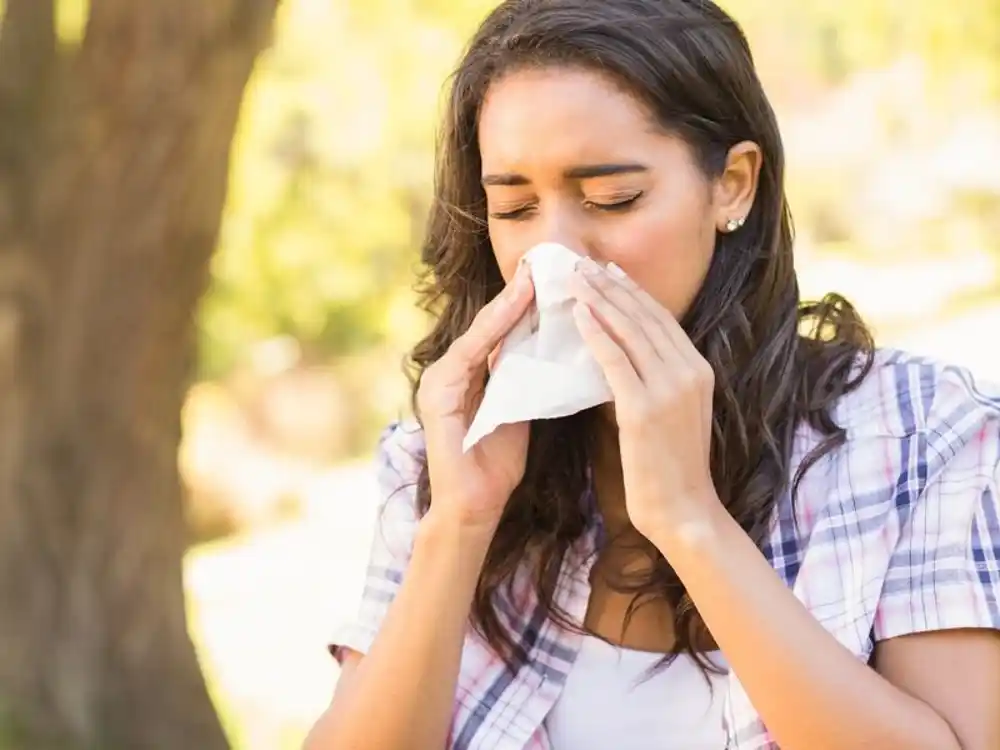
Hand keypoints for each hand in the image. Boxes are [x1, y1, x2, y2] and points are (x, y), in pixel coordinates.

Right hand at [416, 262, 534, 531]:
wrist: (473, 507)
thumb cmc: (496, 464)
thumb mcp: (518, 409)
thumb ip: (525, 377)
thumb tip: (554, 345)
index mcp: (470, 374)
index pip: (502, 330)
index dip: (526, 302)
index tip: (555, 276)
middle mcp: (451, 371)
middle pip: (491, 324)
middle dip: (518, 293)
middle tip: (546, 261)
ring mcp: (440, 381)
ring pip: (480, 333)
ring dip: (507, 304)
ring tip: (534, 277)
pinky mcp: (437, 396)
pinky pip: (470, 355)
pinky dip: (492, 331)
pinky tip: (514, 310)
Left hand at [570, 256, 719, 543]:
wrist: (686, 513)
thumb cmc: (672, 471)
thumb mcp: (674, 416)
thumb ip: (655, 383)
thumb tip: (623, 357)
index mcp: (699, 371)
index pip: (662, 319)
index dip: (632, 292)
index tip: (607, 271)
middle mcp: (690, 372)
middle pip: (645, 316)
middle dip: (611, 286)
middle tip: (582, 264)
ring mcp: (670, 389)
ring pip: (630, 330)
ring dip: (599, 299)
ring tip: (574, 278)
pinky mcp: (644, 409)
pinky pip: (616, 360)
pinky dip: (596, 333)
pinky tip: (578, 314)